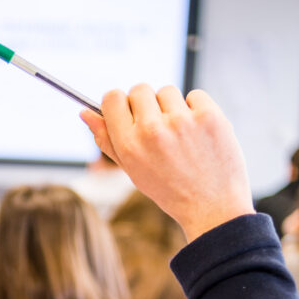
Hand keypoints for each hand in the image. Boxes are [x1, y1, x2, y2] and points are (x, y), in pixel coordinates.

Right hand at [80, 84, 253, 242]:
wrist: (213, 209)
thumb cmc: (169, 190)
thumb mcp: (132, 170)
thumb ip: (107, 140)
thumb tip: (85, 112)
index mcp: (129, 145)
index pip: (112, 97)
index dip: (120, 102)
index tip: (129, 111)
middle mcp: (152, 130)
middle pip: (139, 89)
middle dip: (146, 104)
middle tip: (159, 128)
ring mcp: (182, 121)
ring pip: (167, 91)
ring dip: (172, 107)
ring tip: (182, 136)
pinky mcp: (209, 116)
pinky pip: (195, 95)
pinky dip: (197, 109)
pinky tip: (199, 133)